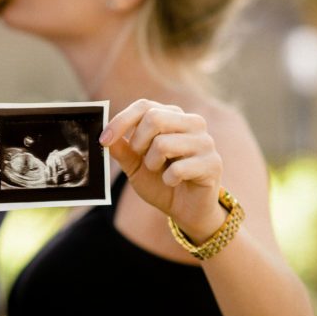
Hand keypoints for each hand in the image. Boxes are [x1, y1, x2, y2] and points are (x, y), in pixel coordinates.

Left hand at [101, 99, 225, 241]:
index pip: (144, 106)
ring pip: (164, 143)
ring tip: (160, 171)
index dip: (121, 121)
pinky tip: (173, 182)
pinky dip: (168, 180)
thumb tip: (105, 137)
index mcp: (173, 116)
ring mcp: (205, 142)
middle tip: (141, 159)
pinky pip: (178, 169)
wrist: (186, 209)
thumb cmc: (161, 182)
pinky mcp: (213, 163)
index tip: (104, 140)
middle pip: (154, 118)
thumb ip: (122, 150)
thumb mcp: (135, 166)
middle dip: (138, 143)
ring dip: (152, 164)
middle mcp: (192, 123)